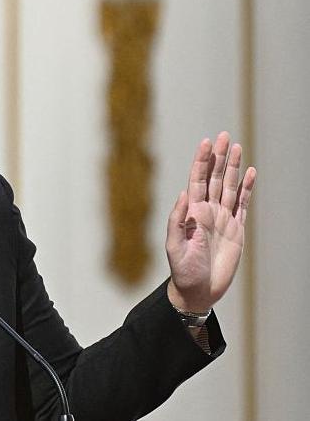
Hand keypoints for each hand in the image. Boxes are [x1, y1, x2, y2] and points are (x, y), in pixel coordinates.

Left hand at [165, 132, 256, 312]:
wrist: (198, 290)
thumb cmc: (183, 270)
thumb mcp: (174, 245)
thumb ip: (178, 220)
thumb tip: (184, 194)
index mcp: (191, 213)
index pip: (197, 180)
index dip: (201, 162)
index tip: (206, 143)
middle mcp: (207, 211)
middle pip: (216, 178)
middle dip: (219, 157)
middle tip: (224, 136)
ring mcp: (222, 219)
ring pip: (231, 187)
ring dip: (234, 168)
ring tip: (237, 147)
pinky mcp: (236, 230)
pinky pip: (243, 205)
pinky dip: (248, 189)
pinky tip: (251, 174)